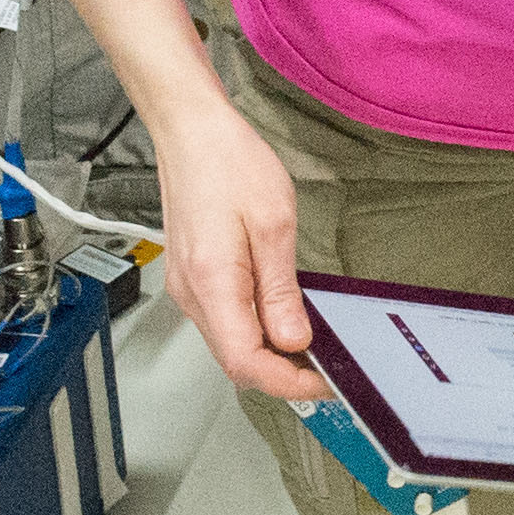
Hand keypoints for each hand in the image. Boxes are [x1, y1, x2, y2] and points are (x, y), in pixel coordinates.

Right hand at [155, 97, 326, 404]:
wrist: (190, 131)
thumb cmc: (229, 163)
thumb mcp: (273, 224)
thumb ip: (282, 291)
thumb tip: (295, 340)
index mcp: (211, 283)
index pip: (246, 362)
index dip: (288, 383)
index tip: (323, 381)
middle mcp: (192, 294)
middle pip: (236, 361)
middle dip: (282, 373)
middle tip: (325, 367)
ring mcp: (187, 288)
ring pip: (229, 344)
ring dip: (269, 353)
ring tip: (310, 343)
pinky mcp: (191, 278)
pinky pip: (224, 321)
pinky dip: (254, 331)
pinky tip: (280, 317)